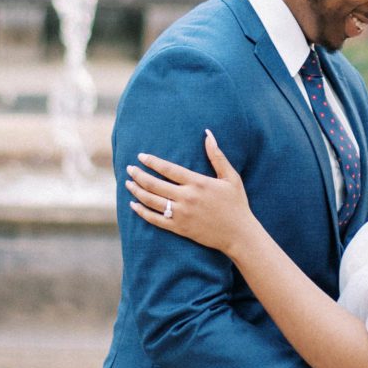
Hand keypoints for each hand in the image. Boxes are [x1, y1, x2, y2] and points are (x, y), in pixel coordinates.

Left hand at [126, 132, 251, 254]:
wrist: (239, 234)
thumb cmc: (237, 204)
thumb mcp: (231, 177)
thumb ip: (217, 156)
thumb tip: (208, 133)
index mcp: (198, 183)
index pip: (168, 169)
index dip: (152, 162)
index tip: (141, 156)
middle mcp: (187, 198)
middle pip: (155, 184)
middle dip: (138, 175)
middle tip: (129, 169)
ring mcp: (181, 214)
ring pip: (151, 201)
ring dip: (137, 191)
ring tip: (128, 184)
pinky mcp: (179, 228)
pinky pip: (155, 219)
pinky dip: (142, 212)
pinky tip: (134, 205)